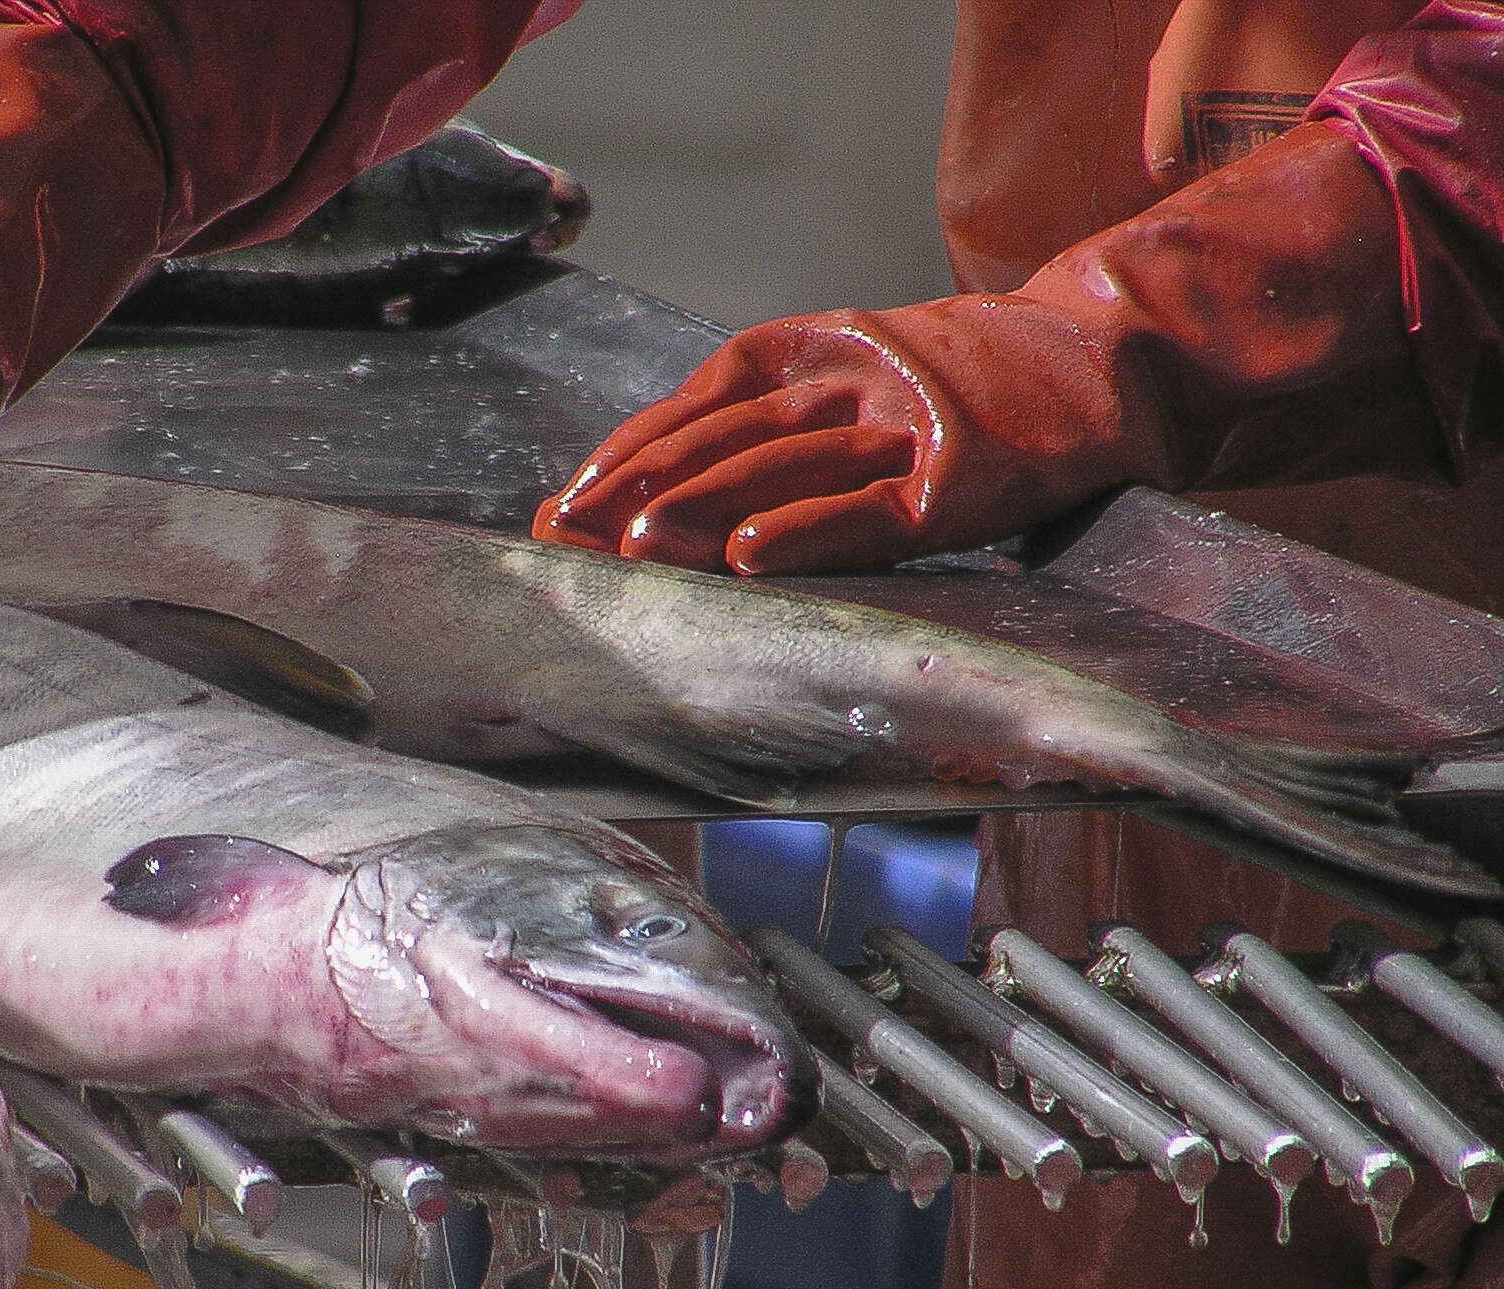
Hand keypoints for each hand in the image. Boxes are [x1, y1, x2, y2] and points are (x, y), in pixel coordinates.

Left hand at [535, 124, 1437, 574]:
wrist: (1105, 365)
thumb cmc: (965, 394)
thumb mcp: (855, 386)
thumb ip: (768, 429)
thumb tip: (654, 502)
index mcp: (810, 351)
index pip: (694, 406)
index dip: (624, 456)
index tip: (559, 509)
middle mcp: (847, 380)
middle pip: (723, 438)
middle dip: (637, 492)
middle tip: (568, 538)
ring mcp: (903, 427)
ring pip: (782, 470)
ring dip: (702, 511)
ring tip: (635, 552)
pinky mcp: (957, 484)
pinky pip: (868, 513)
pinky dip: (805, 533)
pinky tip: (746, 559)